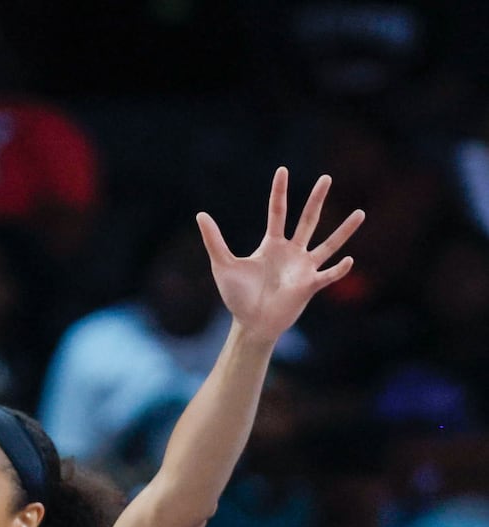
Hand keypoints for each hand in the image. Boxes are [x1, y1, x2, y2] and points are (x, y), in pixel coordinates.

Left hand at [196, 167, 364, 344]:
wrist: (251, 323)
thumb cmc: (238, 296)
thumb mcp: (223, 265)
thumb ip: (214, 241)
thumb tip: (200, 214)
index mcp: (272, 244)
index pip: (277, 211)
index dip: (279, 192)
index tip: (282, 170)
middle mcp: (291, 252)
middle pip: (307, 220)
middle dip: (316, 199)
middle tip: (326, 178)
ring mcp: (303, 268)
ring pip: (328, 245)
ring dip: (344, 230)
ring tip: (360, 213)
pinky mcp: (310, 285)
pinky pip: (328, 275)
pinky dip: (338, 269)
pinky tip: (348, 260)